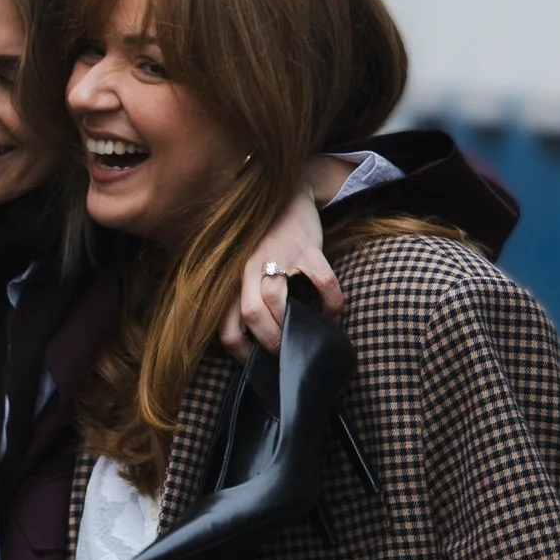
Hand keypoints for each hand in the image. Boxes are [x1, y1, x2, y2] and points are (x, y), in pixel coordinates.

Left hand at [220, 162, 348, 355]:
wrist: (287, 196)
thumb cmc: (263, 241)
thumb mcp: (244, 268)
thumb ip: (243, 297)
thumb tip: (251, 340)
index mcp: (232, 278)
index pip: (225, 325)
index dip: (239, 351)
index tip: (254, 363)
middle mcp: (248, 268)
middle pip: (252, 315)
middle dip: (270, 342)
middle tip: (284, 353)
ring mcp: (278, 256)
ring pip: (278, 301)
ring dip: (294, 328)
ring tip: (307, 338)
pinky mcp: (306, 247)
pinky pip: (322, 281)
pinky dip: (331, 302)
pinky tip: (334, 313)